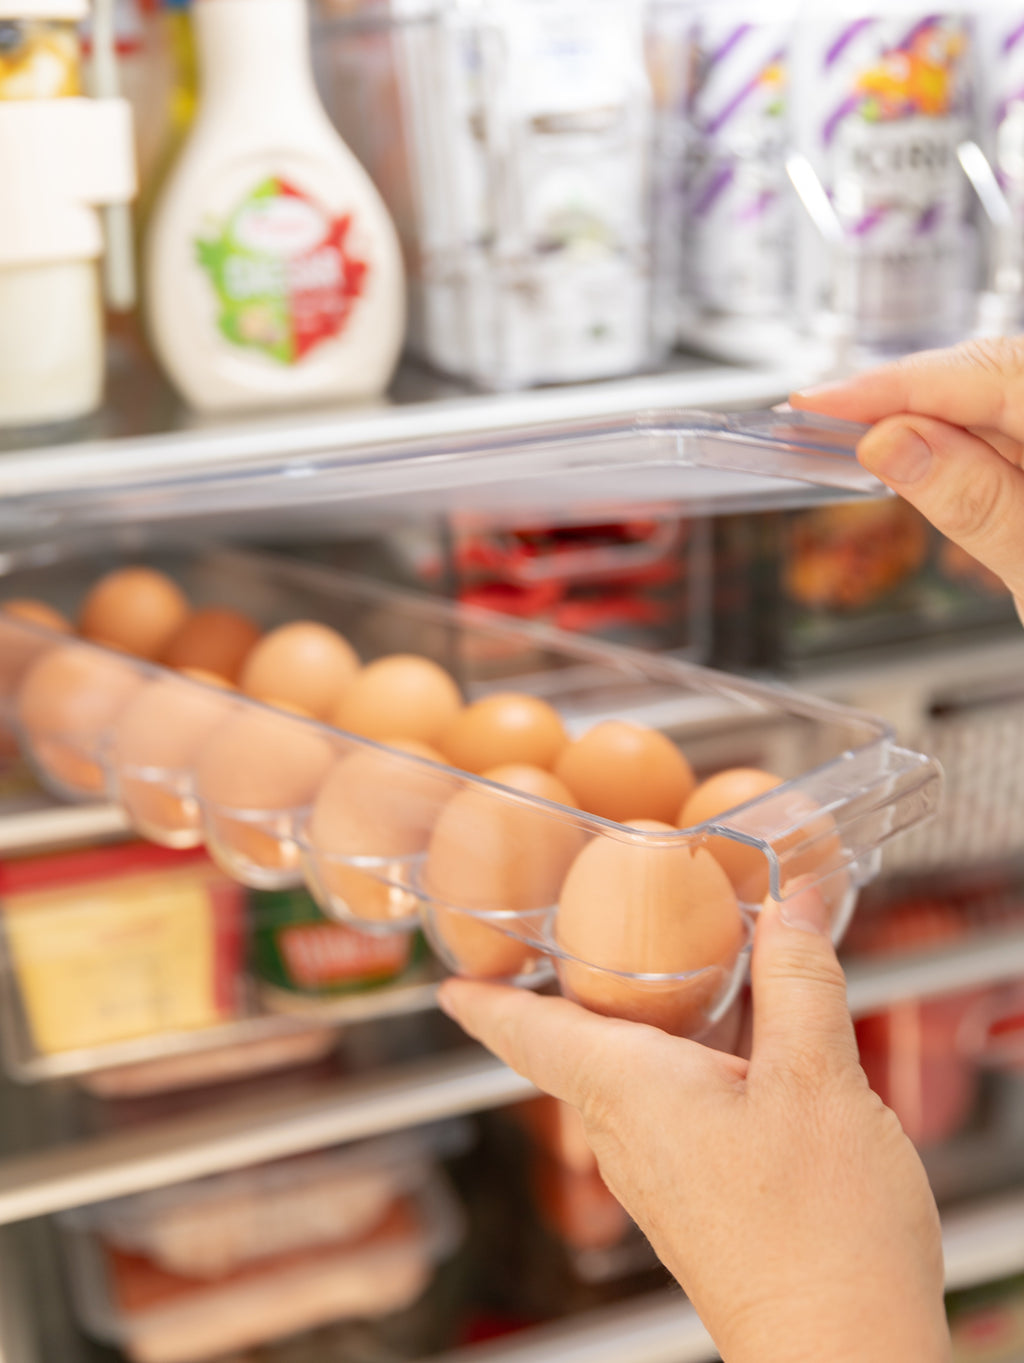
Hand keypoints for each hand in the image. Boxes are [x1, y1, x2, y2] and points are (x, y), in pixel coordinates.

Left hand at [438, 893, 949, 1362]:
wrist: (845, 1357)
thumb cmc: (820, 1238)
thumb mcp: (819, 1081)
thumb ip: (798, 983)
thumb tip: (791, 903)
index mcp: (631, 1092)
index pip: (530, 1034)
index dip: (487, 1000)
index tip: (448, 978)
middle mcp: (628, 1135)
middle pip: (574, 1049)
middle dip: (564, 997)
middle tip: (561, 941)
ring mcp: (661, 1174)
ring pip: (624, 1078)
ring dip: (631, 1025)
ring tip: (654, 974)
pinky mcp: (699, 1199)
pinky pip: (667, 1108)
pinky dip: (682, 1061)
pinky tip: (733, 1047)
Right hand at [791, 337, 1023, 624]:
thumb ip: (976, 501)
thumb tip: (893, 443)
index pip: (997, 373)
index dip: (898, 382)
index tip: (824, 400)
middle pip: (1007, 370)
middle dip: (916, 392)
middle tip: (832, 418)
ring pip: (1016, 398)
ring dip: (942, 418)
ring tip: (873, 440)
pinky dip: (980, 444)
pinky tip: (938, 458)